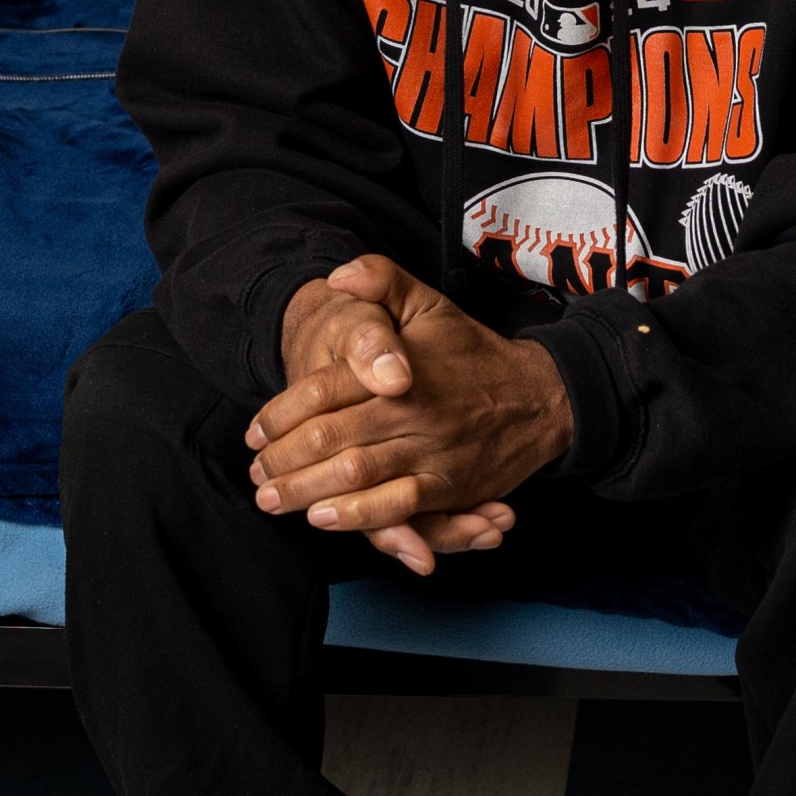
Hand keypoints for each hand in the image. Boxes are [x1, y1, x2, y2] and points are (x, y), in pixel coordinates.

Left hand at [249, 254, 574, 574]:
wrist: (540, 395)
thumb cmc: (472, 352)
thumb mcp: (429, 303)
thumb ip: (382, 279)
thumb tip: (339, 276)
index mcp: (398, 367)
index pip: (324, 390)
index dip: (282, 413)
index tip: (254, 431)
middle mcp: (411, 411)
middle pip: (331, 438)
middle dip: (284, 460)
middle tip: (256, 472)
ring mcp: (431, 451)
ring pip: (357, 475)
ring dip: (307, 491)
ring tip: (272, 499)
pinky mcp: (450, 486)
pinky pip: (399, 506)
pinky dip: (359, 516)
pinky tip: (324, 519)